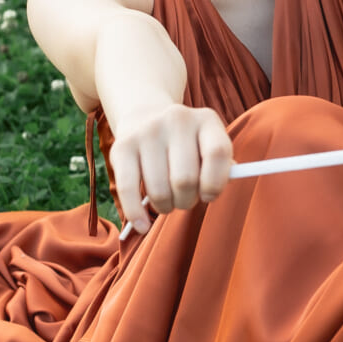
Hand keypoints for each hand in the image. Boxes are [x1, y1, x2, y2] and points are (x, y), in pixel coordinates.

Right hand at [108, 100, 234, 234]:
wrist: (145, 116)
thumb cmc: (186, 145)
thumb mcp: (207, 146)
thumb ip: (221, 168)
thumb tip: (216, 190)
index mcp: (206, 119)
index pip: (218, 153)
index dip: (216, 183)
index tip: (209, 196)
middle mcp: (177, 119)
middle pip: (185, 179)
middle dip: (187, 200)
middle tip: (185, 200)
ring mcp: (147, 131)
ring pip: (159, 190)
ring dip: (165, 207)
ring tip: (167, 201)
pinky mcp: (121, 147)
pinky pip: (128, 190)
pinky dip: (136, 214)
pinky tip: (142, 226)